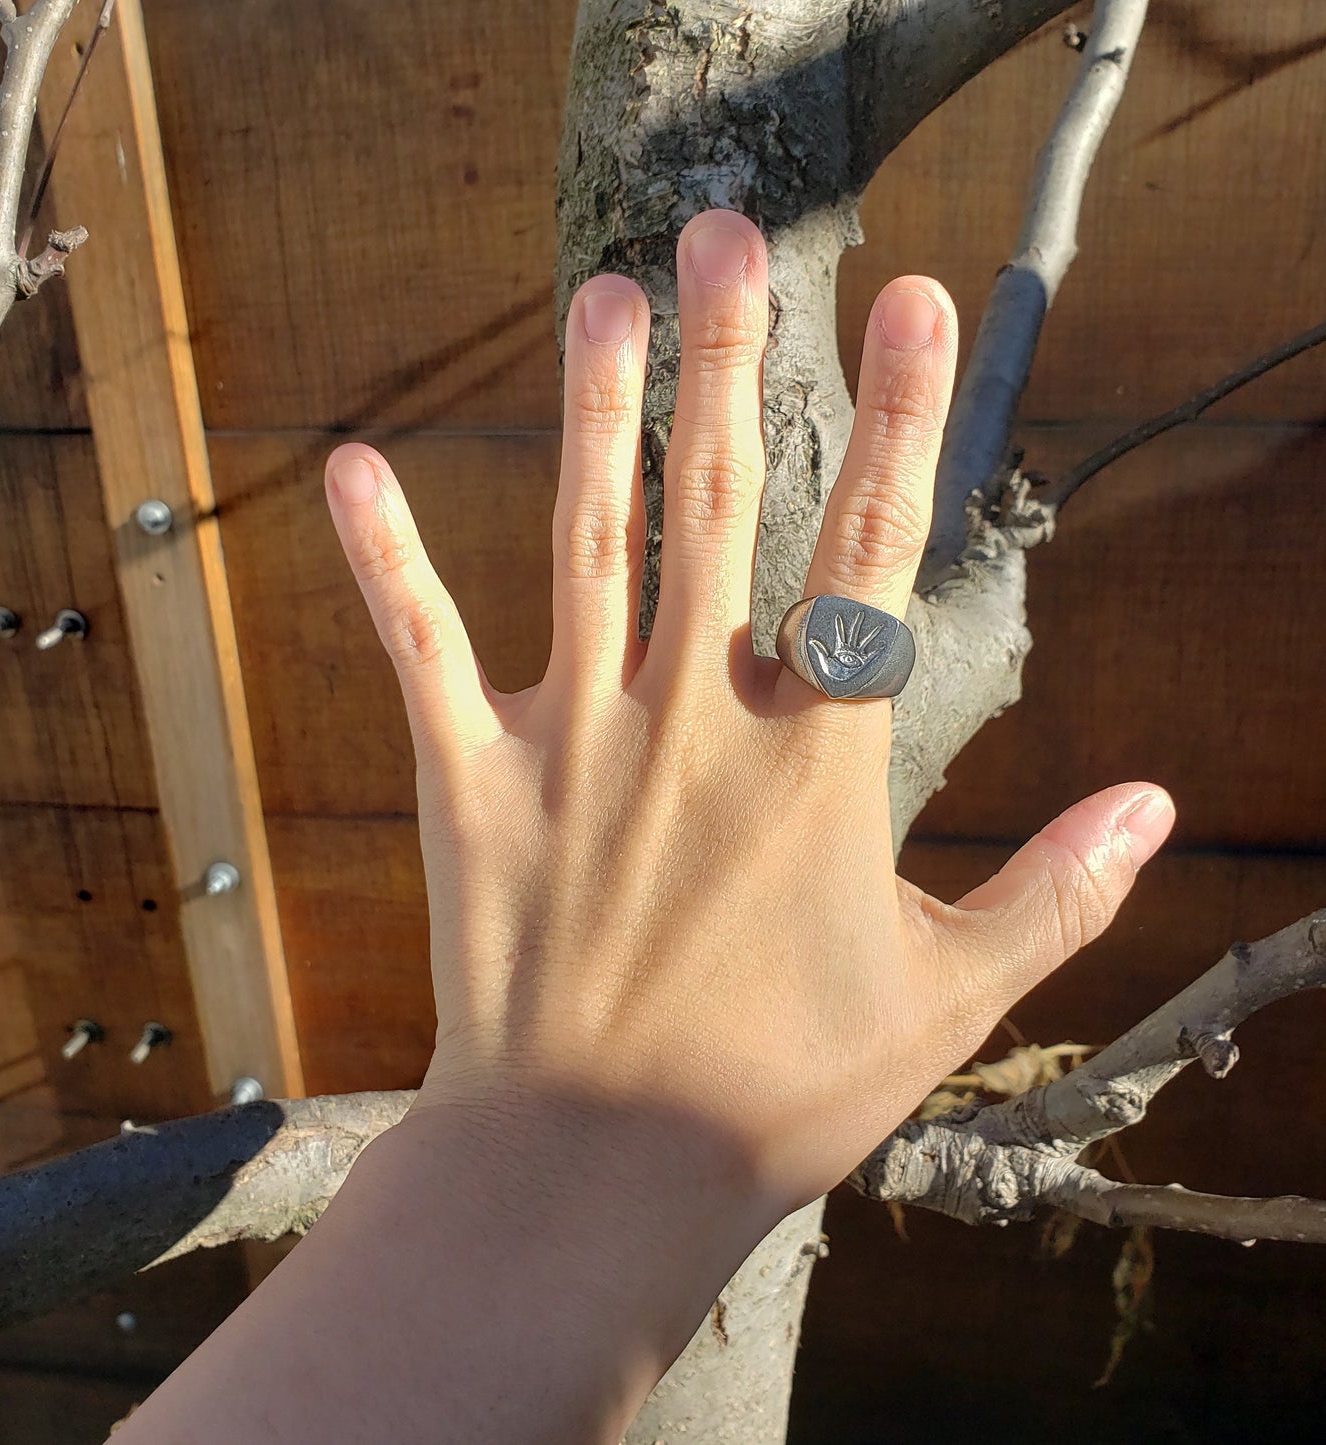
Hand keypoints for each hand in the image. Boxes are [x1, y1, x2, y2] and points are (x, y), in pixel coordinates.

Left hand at [324, 208, 1172, 1219]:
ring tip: (607, 292)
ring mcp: (574, 743)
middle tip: (732, 234)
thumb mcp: (944, 999)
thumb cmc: (770, 1090)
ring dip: (598, 410)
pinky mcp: (472, 783)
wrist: (593, 1171)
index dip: (901, 417)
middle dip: (733, 359)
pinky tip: (356, 461)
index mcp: (813, 761)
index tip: (913, 301)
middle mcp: (693, 721)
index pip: (872, 550)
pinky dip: (387, 556)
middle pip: (720, 504)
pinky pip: (423, 648)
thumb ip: (1055, 894)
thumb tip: (1156, 808)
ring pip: (588, 541)